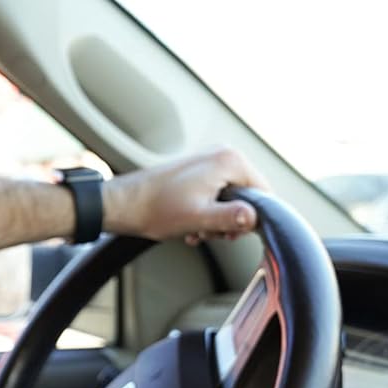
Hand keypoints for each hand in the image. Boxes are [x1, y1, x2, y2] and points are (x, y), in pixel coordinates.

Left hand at [102, 147, 269, 244]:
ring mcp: (209, 161)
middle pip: (248, 196)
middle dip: (231, 220)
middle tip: (212, 234)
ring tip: (197, 230)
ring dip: (217, 220)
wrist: (123, 204)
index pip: (264, 193)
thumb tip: (255, 218)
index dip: (252, 218)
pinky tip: (192, 226)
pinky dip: (207, 213)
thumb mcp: (199, 218)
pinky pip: (217, 195)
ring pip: (231, 199)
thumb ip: (231, 218)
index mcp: (229, 160)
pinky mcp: (198, 170)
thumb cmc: (155, 208)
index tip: (233, 233)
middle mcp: (222, 154)